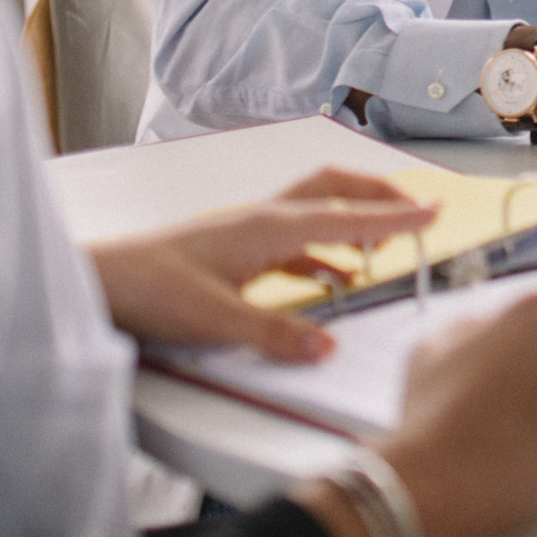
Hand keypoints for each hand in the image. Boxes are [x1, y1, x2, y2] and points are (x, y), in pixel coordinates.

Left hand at [87, 168, 436, 362]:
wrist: (101, 282)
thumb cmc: (150, 289)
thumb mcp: (216, 319)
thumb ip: (276, 335)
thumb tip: (327, 347)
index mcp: (269, 226)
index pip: (348, 216)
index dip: (395, 216)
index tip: (434, 211)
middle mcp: (264, 218)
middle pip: (336, 189)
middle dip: (379, 195)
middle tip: (414, 212)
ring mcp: (249, 231)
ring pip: (317, 211)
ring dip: (354, 223)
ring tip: (381, 252)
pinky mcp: (237, 250)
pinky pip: (296, 241)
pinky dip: (325, 252)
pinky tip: (332, 278)